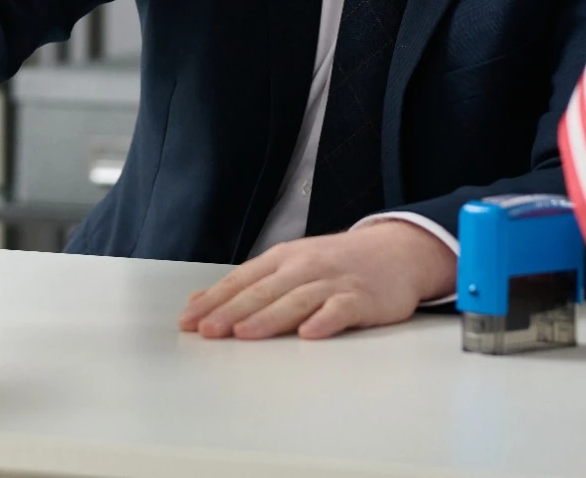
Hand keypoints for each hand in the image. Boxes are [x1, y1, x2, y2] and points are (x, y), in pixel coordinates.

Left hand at [176, 220, 455, 340]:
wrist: (396, 250)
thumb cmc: (336, 263)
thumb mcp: (291, 264)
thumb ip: (250, 284)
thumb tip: (200, 302)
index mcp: (283, 258)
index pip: (242, 280)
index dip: (215, 300)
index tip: (189, 321)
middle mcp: (304, 267)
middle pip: (264, 291)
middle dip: (233, 311)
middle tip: (208, 330)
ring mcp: (333, 281)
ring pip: (297, 299)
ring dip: (270, 317)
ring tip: (245, 333)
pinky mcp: (361, 298)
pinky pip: (341, 309)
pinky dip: (324, 320)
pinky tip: (309, 333)